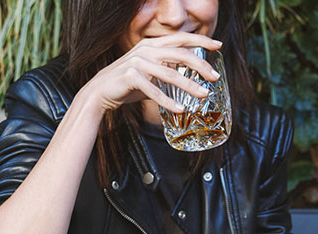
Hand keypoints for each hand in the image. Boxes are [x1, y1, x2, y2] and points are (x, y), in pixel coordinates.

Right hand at [84, 32, 222, 113]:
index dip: (201, 41)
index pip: (181, 39)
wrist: (98, 93)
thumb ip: (165, 70)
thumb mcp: (148, 73)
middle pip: (181, 54)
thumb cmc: (125, 85)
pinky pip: (154, 91)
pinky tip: (180, 109)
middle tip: (215, 77)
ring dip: (189, 86)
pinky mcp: (130, 77)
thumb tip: (187, 77)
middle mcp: (145, 50)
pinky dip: (167, 101)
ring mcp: (137, 62)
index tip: (218, 46)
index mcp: (151, 45)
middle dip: (201, 66)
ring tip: (203, 94)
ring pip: (170, 74)